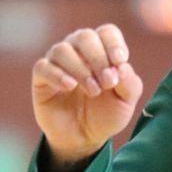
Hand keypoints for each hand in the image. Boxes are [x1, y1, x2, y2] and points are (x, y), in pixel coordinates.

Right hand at [31, 24, 143, 171]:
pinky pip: (43, 67)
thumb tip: (123, 66)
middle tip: (107, 82)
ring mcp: (58, 63)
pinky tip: (69, 86)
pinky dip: (57, 75)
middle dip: (98, 58)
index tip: (120, 61)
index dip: (113, 43)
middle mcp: (78, 51)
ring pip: (63, 50)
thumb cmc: (105, 115)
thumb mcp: (125, 102)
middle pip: (85, 37)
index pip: (106, 32)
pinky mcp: (41, 78)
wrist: (83, 139)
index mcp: (102, 50)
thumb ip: (130, 83)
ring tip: (93, 91)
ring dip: (80, 69)